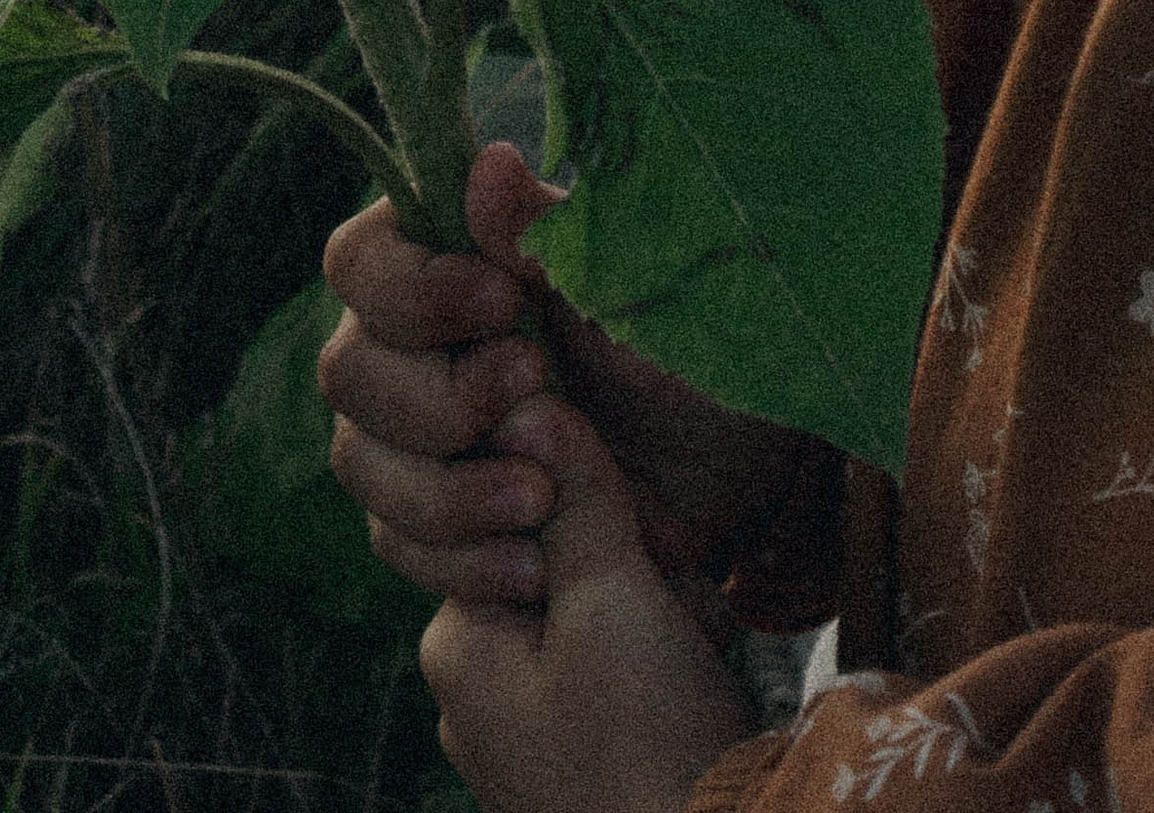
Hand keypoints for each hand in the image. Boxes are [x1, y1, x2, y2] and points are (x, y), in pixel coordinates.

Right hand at [319, 139, 819, 615]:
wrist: (738, 458)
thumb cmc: (694, 337)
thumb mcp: (636, 282)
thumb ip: (552, 236)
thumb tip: (486, 164)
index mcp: (455, 254)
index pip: (361, 258)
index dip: (410, 288)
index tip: (501, 303)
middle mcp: (416, 338)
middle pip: (349, 370)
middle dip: (436, 401)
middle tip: (537, 397)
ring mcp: (415, 430)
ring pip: (361, 463)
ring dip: (445, 491)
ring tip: (540, 499)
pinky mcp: (436, 515)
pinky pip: (398, 545)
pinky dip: (462, 560)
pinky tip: (534, 567)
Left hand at [419, 391, 750, 812]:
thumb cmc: (647, 744)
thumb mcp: (613, 599)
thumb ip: (574, 496)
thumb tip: (528, 400)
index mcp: (457, 642)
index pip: (519, 509)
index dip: (601, 508)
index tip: (656, 540)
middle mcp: (473, 685)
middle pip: (568, 557)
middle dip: (643, 566)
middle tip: (683, 608)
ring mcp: (524, 727)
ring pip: (607, 607)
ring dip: (668, 610)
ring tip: (695, 655)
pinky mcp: (575, 752)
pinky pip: (621, 665)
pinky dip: (668, 661)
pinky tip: (697, 685)